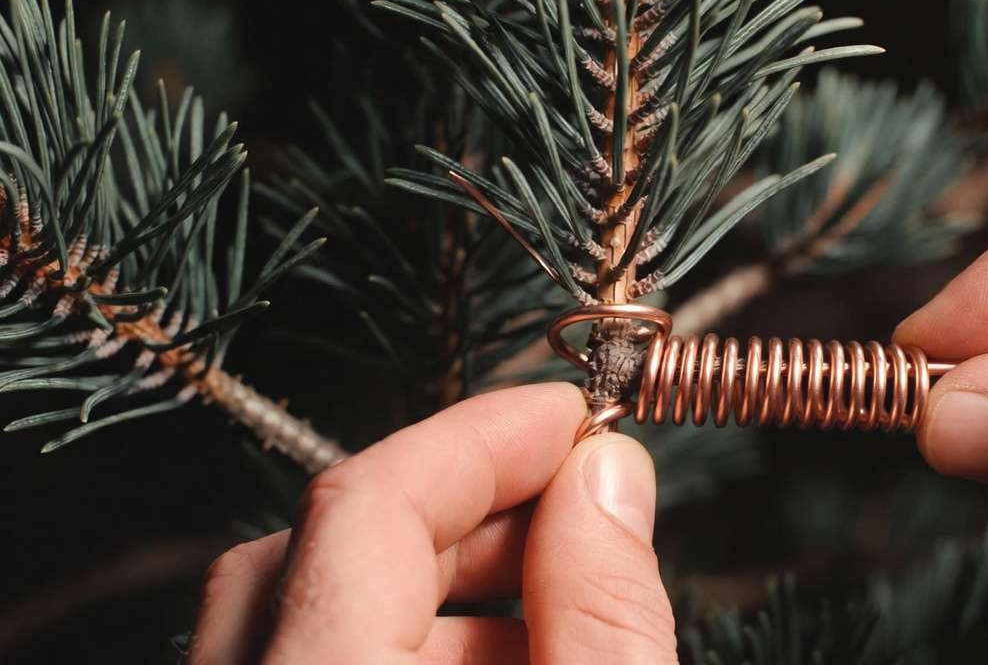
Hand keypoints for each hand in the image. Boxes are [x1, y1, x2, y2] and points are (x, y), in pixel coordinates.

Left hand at [188, 383, 677, 663]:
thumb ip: (602, 613)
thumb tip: (607, 476)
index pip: (363, 509)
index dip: (476, 440)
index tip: (570, 418)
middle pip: (319, 551)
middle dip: (462, 511)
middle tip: (574, 507)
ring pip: (307, 616)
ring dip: (439, 590)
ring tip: (560, 610)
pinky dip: (400, 651)